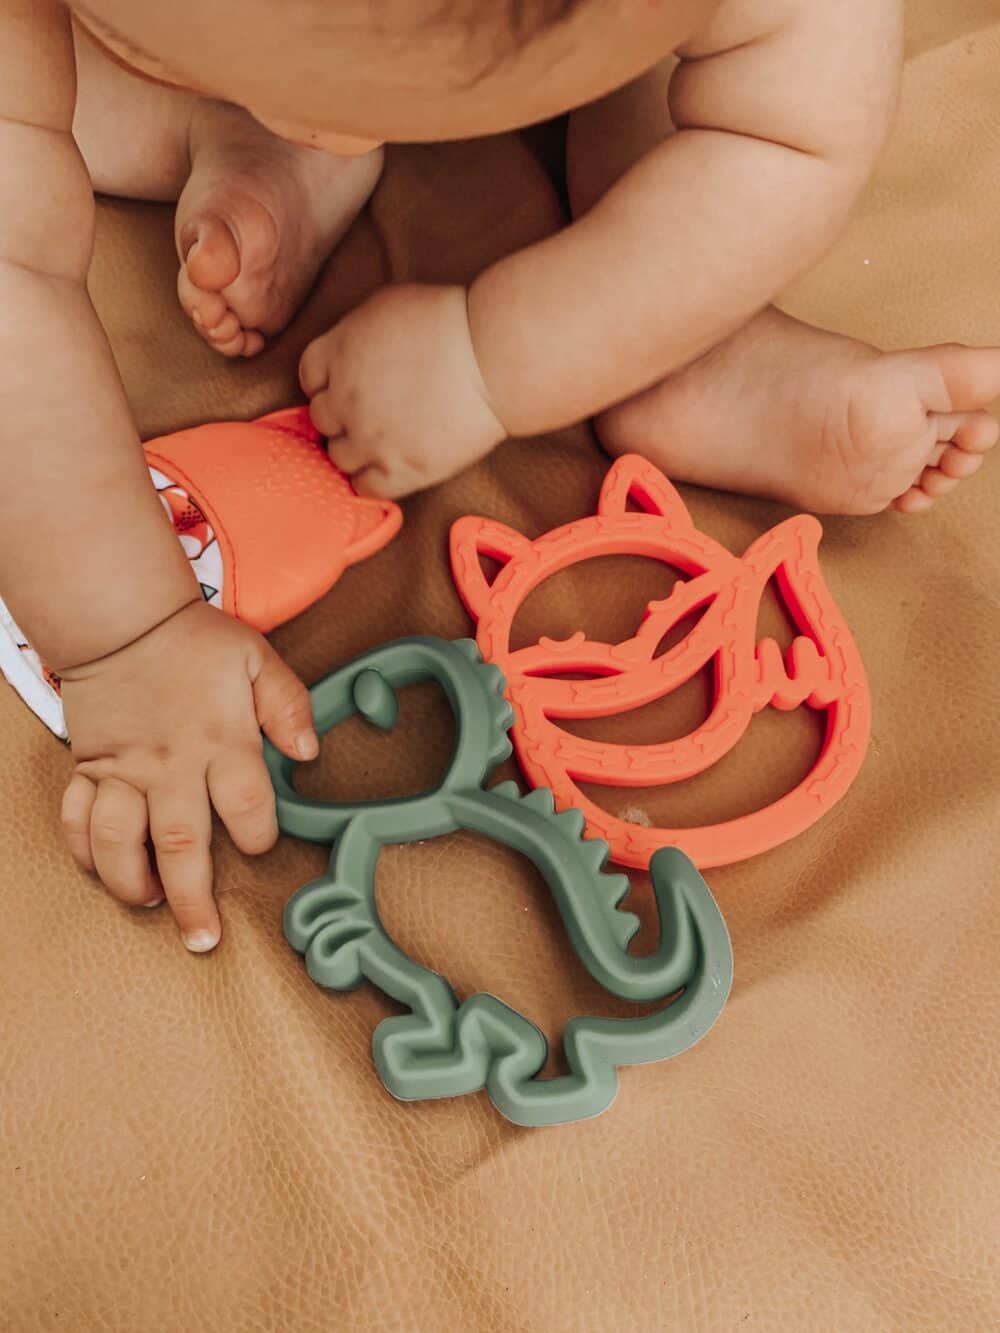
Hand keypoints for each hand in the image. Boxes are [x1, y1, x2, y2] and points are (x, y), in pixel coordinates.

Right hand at [58, 600, 317, 952]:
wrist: (122, 618)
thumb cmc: (195, 642)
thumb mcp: (258, 660)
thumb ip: (288, 705)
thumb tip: (309, 751)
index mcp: (221, 742)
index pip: (246, 807)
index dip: (258, 837)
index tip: (259, 846)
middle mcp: (171, 765)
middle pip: (183, 844)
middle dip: (193, 899)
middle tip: (203, 938)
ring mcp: (125, 770)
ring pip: (120, 841)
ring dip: (131, 881)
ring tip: (149, 906)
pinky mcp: (90, 767)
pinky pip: (77, 818)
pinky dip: (83, 850)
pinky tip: (100, 871)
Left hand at [299, 283, 506, 497]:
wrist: (490, 358)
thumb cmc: (450, 322)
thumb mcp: (387, 304)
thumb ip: (355, 331)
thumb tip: (351, 350)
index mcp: (338, 353)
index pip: (309, 378)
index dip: (328, 383)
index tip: (348, 387)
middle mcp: (344, 397)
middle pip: (321, 419)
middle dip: (342, 416)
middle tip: (371, 414)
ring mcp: (368, 438)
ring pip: (338, 456)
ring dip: (356, 450)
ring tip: (384, 442)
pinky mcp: (397, 470)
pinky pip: (365, 488)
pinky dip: (372, 480)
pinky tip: (392, 467)